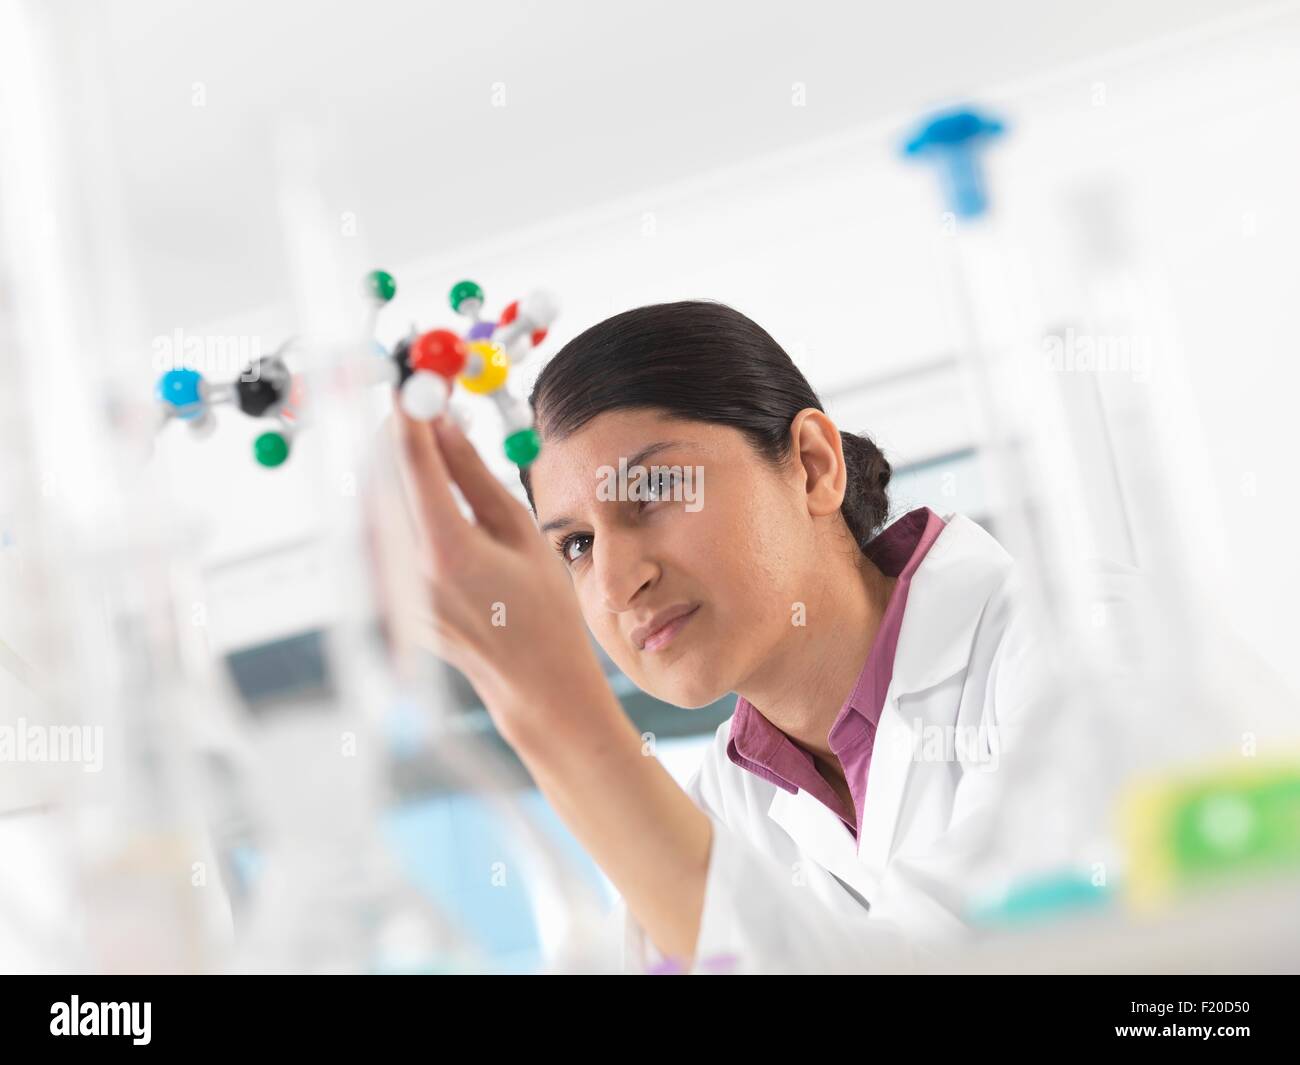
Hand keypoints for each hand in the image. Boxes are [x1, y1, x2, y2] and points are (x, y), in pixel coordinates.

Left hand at [384, 408, 612, 747]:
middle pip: (377, 475)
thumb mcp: (520, 532)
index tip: (412, 380)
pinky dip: (387, 501)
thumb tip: (440, 421)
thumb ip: (473, 474)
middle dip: (394, 432)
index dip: (408, 412)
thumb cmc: (541, 609)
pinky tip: (418, 495)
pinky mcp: (381, 599)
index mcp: (446, 552)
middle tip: (420, 405)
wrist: (529, 681)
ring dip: (388, 465)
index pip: (411, 462)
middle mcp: (405, 571)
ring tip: (427, 449)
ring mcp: (387, 589)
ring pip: (367, 501)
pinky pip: (370, 533)